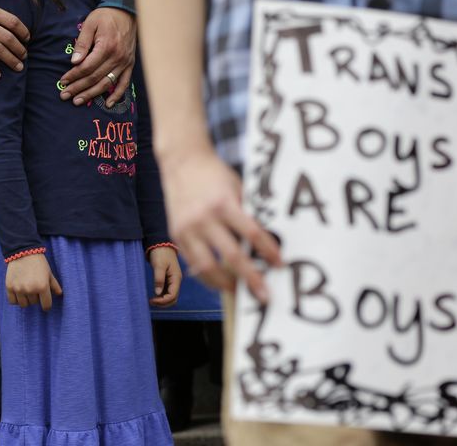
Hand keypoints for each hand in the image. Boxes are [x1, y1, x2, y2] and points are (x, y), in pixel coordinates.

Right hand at [5, 253, 62, 310]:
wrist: (23, 252)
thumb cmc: (38, 262)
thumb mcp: (49, 273)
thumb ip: (54, 285)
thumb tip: (59, 294)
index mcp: (42, 286)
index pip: (46, 305)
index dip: (46, 305)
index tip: (45, 302)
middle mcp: (30, 290)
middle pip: (34, 303)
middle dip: (36, 298)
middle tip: (35, 288)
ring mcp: (19, 289)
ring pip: (24, 304)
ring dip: (26, 299)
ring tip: (27, 290)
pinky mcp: (9, 287)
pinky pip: (12, 301)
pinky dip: (16, 299)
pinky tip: (18, 292)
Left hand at [59, 7, 135, 105]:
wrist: (126, 12)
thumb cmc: (105, 17)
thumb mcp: (90, 24)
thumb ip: (82, 43)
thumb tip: (74, 62)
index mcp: (106, 47)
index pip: (86, 67)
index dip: (73, 76)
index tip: (62, 81)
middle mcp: (117, 57)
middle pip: (95, 78)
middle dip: (78, 88)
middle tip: (64, 95)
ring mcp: (125, 62)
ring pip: (106, 83)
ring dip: (92, 94)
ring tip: (78, 101)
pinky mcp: (130, 64)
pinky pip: (124, 83)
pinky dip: (117, 95)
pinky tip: (107, 104)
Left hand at [148, 246, 181, 307]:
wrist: (162, 244)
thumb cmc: (161, 253)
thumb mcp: (159, 265)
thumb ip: (159, 279)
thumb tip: (157, 293)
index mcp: (176, 278)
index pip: (172, 295)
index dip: (163, 301)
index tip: (152, 300)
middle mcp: (176, 281)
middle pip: (173, 298)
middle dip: (163, 303)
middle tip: (151, 302)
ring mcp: (173, 280)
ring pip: (171, 296)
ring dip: (163, 300)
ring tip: (152, 300)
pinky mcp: (169, 279)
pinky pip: (168, 291)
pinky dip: (162, 296)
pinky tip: (154, 296)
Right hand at [159, 146, 281, 303]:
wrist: (182, 161)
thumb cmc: (214, 174)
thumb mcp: (236, 188)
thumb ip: (245, 214)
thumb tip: (263, 242)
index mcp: (224, 204)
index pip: (252, 234)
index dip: (268, 252)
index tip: (280, 265)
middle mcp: (204, 218)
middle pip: (232, 256)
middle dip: (251, 278)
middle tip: (264, 295)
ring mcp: (187, 228)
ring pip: (207, 267)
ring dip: (225, 284)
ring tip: (238, 291)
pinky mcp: (176, 234)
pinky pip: (192, 262)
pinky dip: (206, 275)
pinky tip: (218, 281)